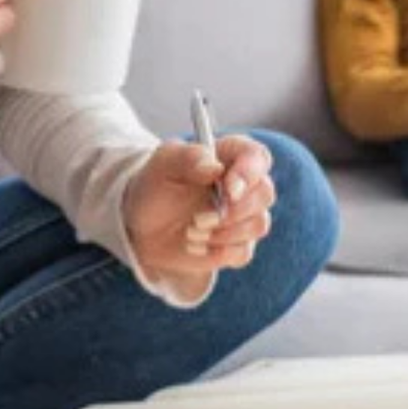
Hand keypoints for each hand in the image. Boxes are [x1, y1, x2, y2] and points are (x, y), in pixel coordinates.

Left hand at [123, 134, 276, 295]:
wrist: (142, 227)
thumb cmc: (155, 187)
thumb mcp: (162, 165)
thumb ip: (188, 157)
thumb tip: (214, 167)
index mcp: (230, 156)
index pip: (257, 157)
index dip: (249, 172)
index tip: (228, 190)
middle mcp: (243, 185)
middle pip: (265, 193)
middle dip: (233, 211)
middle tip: (197, 219)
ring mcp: (243, 216)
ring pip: (258, 224)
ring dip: (223, 233)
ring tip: (190, 231)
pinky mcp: (237, 245)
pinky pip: (243, 252)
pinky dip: (217, 252)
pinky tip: (194, 245)